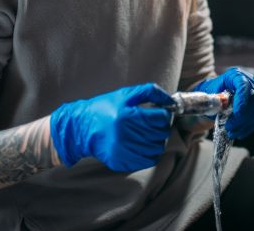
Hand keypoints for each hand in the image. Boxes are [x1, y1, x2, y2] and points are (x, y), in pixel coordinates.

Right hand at [50, 83, 173, 171]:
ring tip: (150, 134)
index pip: (161, 118)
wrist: (82, 128)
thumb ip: (150, 92)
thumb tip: (171, 100)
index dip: (165, 115)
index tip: (162, 113)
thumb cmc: (105, 108)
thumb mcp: (126, 95)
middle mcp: (126, 135)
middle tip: (156, 123)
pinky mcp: (121, 161)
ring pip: (157, 148)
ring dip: (158, 140)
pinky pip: (148, 160)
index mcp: (128, 116)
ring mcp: (124, 150)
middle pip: (161, 133)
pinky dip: (152, 153)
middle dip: (162, 127)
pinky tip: (145, 144)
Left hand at [193, 68, 253, 138]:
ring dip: (245, 124)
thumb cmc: (213, 93)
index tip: (237, 113)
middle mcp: (250, 81)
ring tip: (231, 133)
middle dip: (242, 116)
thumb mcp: (210, 94)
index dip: (242, 99)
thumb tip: (220, 106)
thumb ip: (215, 100)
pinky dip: (249, 127)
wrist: (217, 95)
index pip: (243, 85)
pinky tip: (239, 133)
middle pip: (253, 99)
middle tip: (229, 127)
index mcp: (236, 75)